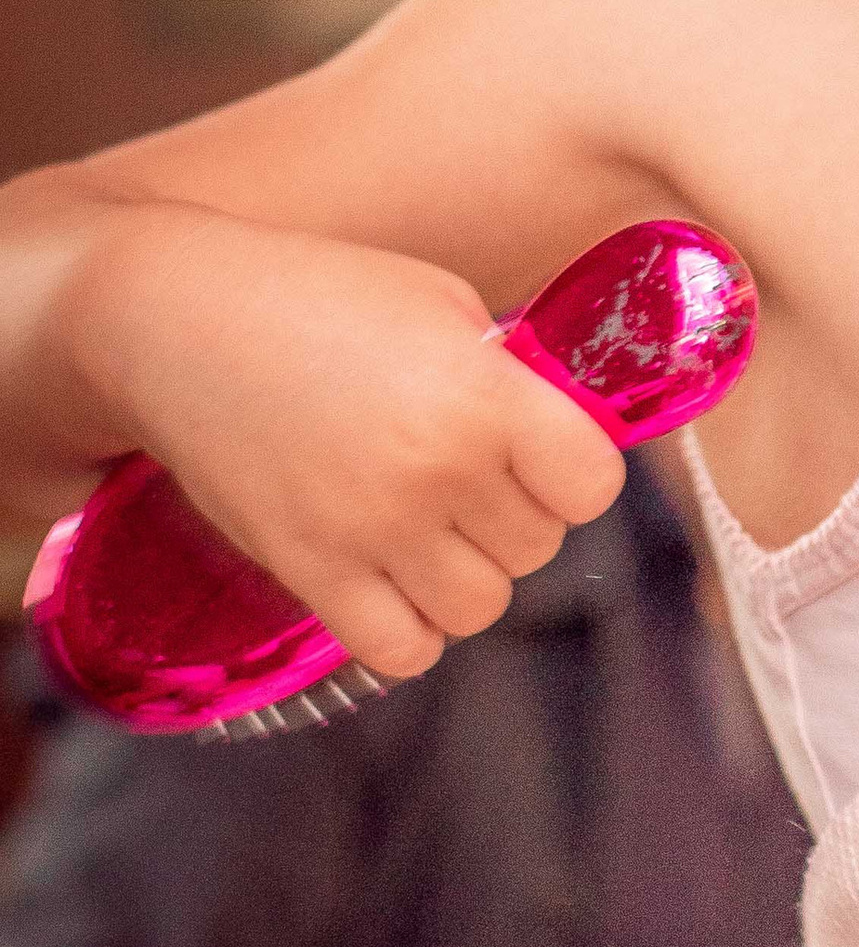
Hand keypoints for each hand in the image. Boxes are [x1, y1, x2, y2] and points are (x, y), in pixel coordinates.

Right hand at [70, 205, 624, 679]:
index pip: (593, 485)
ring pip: (480, 608)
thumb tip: (561, 444)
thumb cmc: (316, 296)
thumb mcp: (441, 304)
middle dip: (514, 514)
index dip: (575, 472)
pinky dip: (412, 628)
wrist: (176, 321)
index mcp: (481, 397)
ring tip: (430, 525)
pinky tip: (393, 578)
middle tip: (466, 473)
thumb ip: (511, 381)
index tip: (543, 453)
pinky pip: (403, 650)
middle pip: (538, 547)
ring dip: (468, 574)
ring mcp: (369, 532)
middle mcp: (434, 473)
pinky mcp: (309, 573)